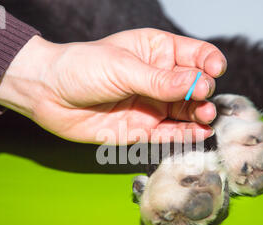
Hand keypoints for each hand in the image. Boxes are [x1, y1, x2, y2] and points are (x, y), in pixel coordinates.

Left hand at [0, 28, 226, 143]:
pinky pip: (170, 133)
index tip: (214, 70)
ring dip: (199, 114)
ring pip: (186, 111)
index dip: (209, 62)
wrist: (48, 94)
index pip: (195, 55)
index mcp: (157, 51)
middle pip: (195, 86)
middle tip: (203, 99)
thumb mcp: (123, 67)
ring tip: (206, 117)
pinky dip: (186, 134)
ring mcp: (152, 105)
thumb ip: (160, 80)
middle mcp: (159, 79)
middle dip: (204, 92)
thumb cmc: (81, 68)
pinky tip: (199, 132)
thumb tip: (200, 85)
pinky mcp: (143, 129)